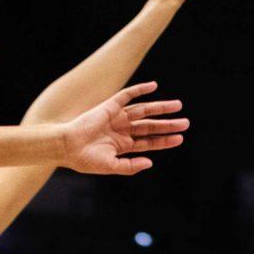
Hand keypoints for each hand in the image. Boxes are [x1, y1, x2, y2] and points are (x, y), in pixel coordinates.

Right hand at [58, 82, 192, 174]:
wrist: (67, 147)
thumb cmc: (85, 159)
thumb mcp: (111, 167)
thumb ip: (131, 166)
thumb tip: (151, 162)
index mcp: (122, 145)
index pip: (149, 142)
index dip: (164, 140)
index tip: (180, 138)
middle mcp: (122, 130)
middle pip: (150, 126)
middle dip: (168, 124)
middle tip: (186, 123)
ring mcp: (117, 117)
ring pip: (143, 110)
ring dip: (160, 108)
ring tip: (178, 106)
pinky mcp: (109, 106)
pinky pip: (126, 95)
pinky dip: (140, 89)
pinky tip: (154, 86)